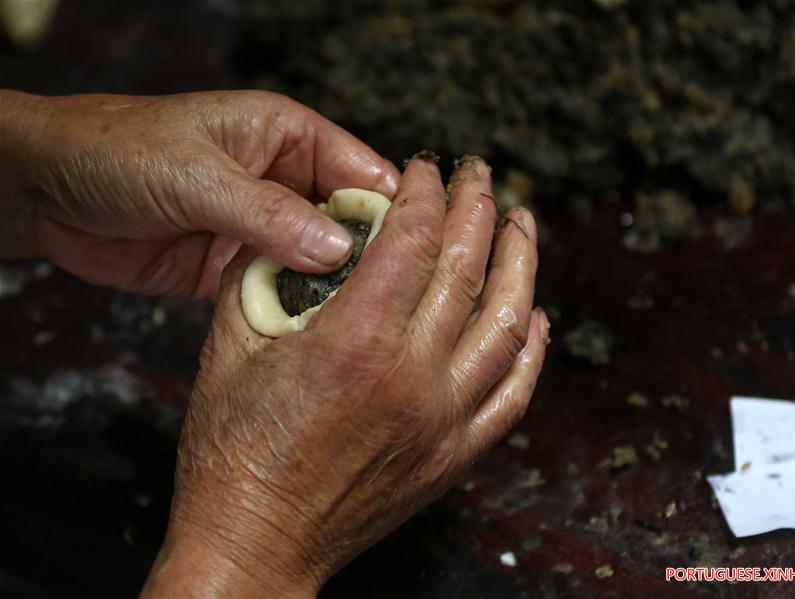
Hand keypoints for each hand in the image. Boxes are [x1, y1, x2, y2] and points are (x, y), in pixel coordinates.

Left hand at [0, 89, 398, 296]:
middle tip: (392, 306)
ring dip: (331, 292)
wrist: (48, 191)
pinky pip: (279, 289)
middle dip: (366, 261)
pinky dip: (293, 311)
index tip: (418, 257)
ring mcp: (262, 227)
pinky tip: (311, 336)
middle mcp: (285, 181)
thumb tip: (337, 249)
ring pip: (318, 263)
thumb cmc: (118, 152)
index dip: (391, 213)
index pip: (362, 172)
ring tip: (358, 329)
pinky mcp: (236, 266)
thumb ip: (268, 214)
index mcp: (288, 136)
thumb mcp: (198, 177)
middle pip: (349, 225)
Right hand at [142, 156, 548, 596]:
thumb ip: (263, 279)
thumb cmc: (234, 455)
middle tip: (479, 175)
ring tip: (522, 224)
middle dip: (477, 206)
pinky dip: (532, 349)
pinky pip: (514, 392)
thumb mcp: (229, 350)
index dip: (424, 192)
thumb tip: (298, 228)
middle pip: (467, 267)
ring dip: (522, 264)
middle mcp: (412, 376)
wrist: (256, 543)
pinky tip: (536, 316)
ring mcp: (443, 418)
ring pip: (509, 323)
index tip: (424, 168)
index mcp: (353, 342)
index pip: (412, 239)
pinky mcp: (455, 455)